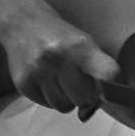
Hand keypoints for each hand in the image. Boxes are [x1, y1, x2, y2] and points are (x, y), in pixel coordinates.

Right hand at [0, 8, 120, 117]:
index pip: (108, 76)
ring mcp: (38, 72)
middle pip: (84, 99)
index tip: (109, 94)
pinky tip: (44, 79)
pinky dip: (47, 96)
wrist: (22, 23)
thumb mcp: (85, 44)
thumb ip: (97, 73)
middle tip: (76, 82)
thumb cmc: (59, 37)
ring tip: (58, 79)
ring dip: (64, 98)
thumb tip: (89, 112)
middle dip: (83, 95)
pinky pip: (45, 104)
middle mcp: (58, 59)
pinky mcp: (23, 83)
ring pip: (63, 106)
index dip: (112, 91)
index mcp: (80, 47)